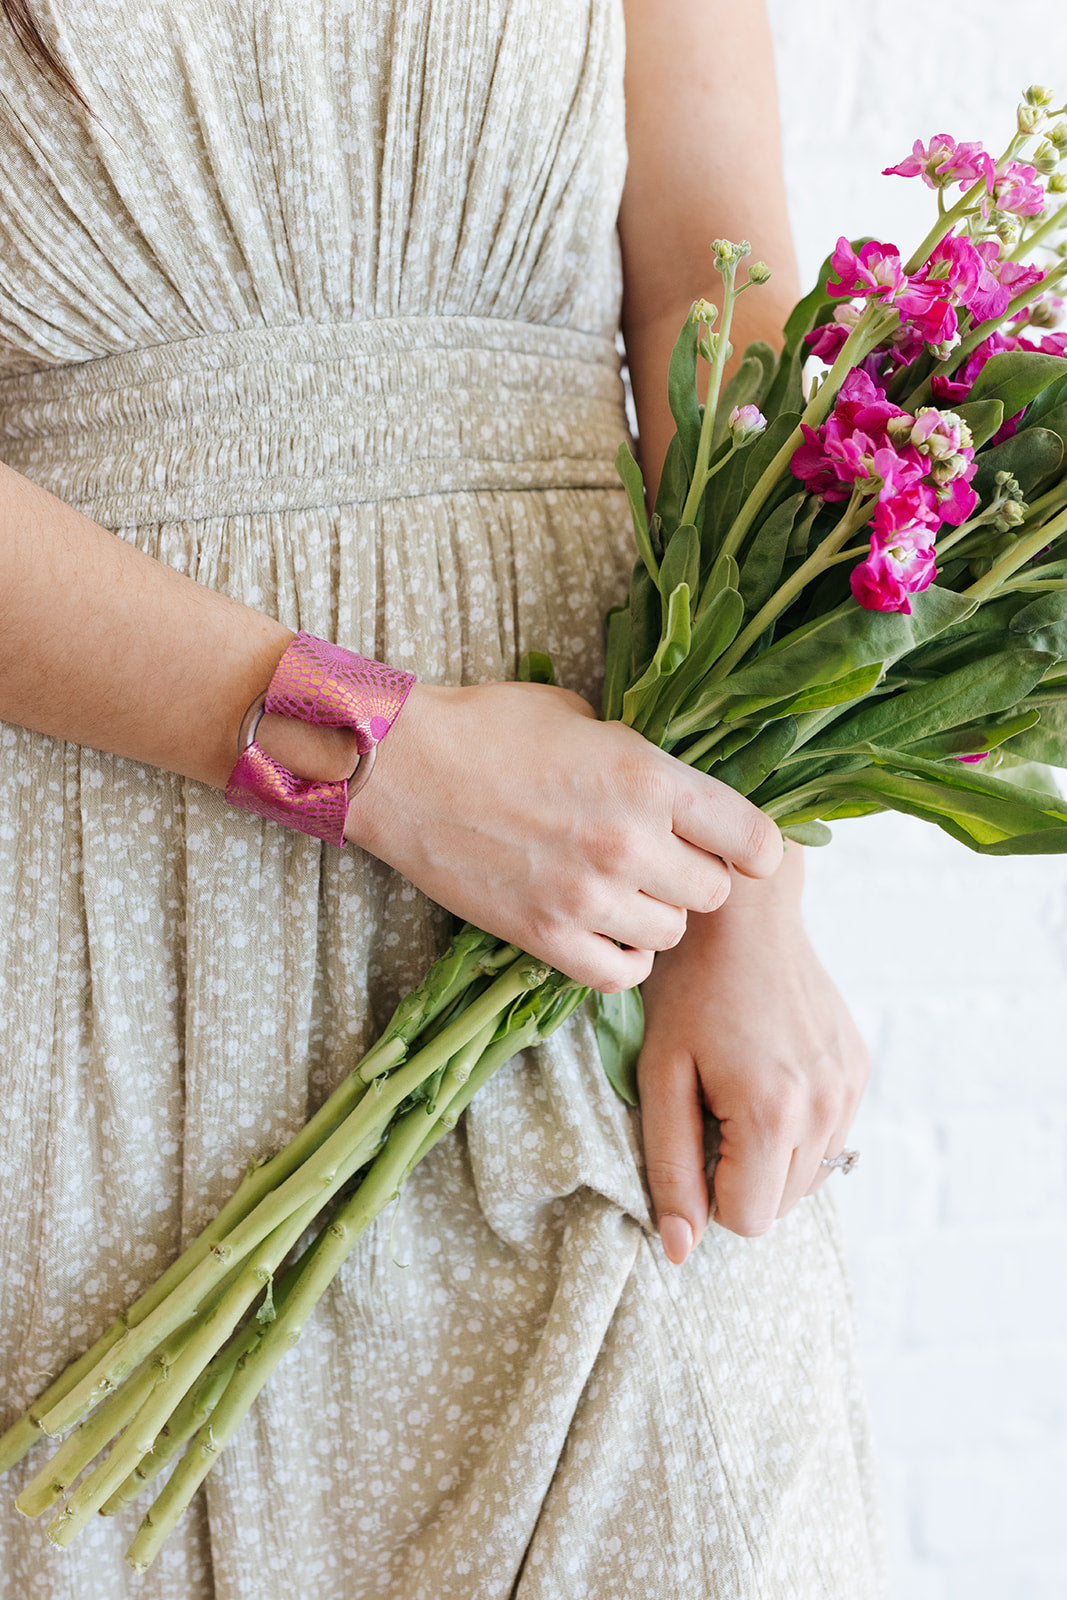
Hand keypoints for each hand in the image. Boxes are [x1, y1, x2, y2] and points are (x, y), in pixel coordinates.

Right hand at [344, 680, 782, 990]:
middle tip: (663, 863)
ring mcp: (587, 895)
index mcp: (649, 777)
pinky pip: (620, 973)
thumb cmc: (489, 728)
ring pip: (670, 935)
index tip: (740, 849)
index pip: (754, 839)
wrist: (402, 768)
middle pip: (714, 892)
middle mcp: (629, 842)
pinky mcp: (544, 935)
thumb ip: (642, 763)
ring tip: (624, 892)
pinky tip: (606, 931)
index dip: (754, 848)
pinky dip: (623, 958)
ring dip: (656, 917)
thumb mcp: (584, 718)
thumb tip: (679, 797)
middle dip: (696, 878)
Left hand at [637, 846, 869, 1255]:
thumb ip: (671, 1168)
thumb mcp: (660, 1076)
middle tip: (709, 1105)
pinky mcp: (859, 1067)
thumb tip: (681, 1250)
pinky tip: (767, 1074)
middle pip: (781, 1205)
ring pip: (810, 1177)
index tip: (690, 1131)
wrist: (743, 913)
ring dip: (770, 1156)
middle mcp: (826, 1107)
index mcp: (773, 1115)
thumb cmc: (688, 989)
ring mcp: (851, 1087)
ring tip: (737, 1088)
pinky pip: (830, 1135)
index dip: (705, 1191)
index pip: (746, 1221)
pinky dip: (797, 1127)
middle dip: (738, 1175)